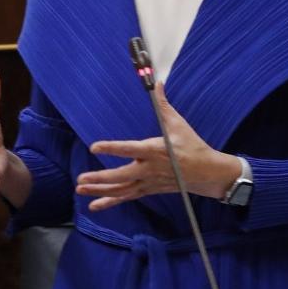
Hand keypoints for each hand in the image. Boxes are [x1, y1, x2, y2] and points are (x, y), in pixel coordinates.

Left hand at [76, 81, 241, 210]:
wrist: (207, 174)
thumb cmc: (192, 146)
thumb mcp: (178, 124)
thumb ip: (163, 105)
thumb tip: (157, 83)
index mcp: (155, 151)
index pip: (130, 149)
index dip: (111, 148)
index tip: (94, 146)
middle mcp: (149, 169)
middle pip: (122, 176)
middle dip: (101, 178)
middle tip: (81, 178)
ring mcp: (148, 182)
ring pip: (121, 189)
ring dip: (100, 190)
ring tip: (80, 189)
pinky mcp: (148, 190)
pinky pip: (127, 197)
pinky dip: (110, 202)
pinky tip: (93, 205)